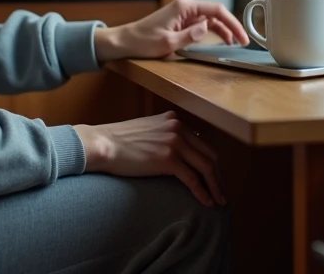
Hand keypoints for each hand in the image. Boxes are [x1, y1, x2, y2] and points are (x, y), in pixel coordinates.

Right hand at [75, 112, 223, 205]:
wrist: (103, 144)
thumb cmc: (118, 141)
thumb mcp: (147, 130)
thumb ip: (164, 135)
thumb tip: (176, 151)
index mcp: (174, 120)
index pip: (201, 142)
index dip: (210, 161)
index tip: (213, 175)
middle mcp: (178, 128)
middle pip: (209, 153)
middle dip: (218, 174)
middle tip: (221, 190)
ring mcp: (175, 143)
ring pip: (206, 167)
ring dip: (215, 186)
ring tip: (219, 200)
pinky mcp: (169, 159)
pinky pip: (193, 179)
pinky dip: (203, 192)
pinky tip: (207, 202)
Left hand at [94, 0, 249, 61]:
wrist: (125, 41)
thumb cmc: (143, 41)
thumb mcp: (168, 43)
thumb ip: (190, 36)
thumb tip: (207, 28)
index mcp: (184, 7)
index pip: (216, 9)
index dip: (232, 22)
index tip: (241, 36)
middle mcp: (185, 7)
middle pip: (215, 13)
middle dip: (231, 26)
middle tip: (243, 42)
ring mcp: (183, 14)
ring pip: (210, 19)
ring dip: (222, 30)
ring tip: (233, 44)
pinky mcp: (180, 21)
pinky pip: (201, 24)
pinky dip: (212, 32)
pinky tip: (219, 41)